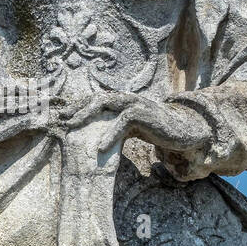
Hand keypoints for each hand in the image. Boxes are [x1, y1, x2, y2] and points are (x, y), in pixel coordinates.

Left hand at [59, 91, 209, 156]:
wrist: (185, 130)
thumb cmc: (156, 129)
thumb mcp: (131, 128)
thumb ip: (116, 127)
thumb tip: (97, 138)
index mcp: (122, 101)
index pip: (95, 99)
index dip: (78, 106)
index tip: (63, 116)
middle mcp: (126, 98)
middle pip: (96, 97)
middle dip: (77, 107)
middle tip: (62, 119)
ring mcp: (136, 103)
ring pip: (106, 103)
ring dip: (86, 115)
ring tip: (72, 127)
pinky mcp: (145, 113)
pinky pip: (123, 121)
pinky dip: (111, 134)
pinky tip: (101, 148)